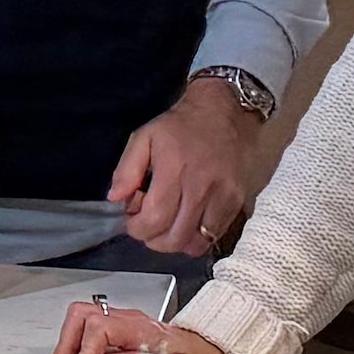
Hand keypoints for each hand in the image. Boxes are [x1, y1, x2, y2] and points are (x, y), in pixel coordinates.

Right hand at [50, 297, 232, 353]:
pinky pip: (91, 327)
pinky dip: (77, 341)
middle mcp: (130, 320)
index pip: (100, 330)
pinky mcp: (123, 330)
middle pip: (84, 315)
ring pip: (83, 317)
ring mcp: (125, 322)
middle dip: (66, 341)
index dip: (84, 353)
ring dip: (68, 339)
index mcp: (142, 329)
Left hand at [104, 74, 261, 263]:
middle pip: (175, 238)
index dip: (138, 228)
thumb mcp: (145, 136)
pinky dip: (198, 238)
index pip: (155, 219)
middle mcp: (201, 187)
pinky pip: (215, 236)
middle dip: (154, 239)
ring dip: (177, 242)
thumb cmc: (182, 125)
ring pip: (197, 243)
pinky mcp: (238, 202)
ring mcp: (223, 197)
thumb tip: (115, 199)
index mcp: (174, 170)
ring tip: (168, 225)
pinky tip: (189, 222)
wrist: (226, 110)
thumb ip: (127, 169)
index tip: (132, 220)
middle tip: (149, 224)